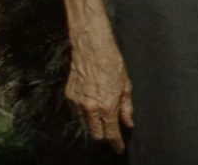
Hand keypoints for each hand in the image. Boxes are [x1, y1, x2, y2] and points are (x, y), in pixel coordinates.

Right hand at [65, 34, 133, 153]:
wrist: (92, 48)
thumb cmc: (112, 63)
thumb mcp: (126, 85)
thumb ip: (127, 108)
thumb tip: (128, 123)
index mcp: (107, 106)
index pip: (111, 133)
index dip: (116, 143)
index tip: (119, 148)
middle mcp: (90, 108)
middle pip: (96, 134)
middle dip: (104, 134)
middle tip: (111, 129)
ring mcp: (77, 103)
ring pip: (84, 124)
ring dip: (93, 123)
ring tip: (101, 112)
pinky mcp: (69, 97)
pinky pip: (75, 113)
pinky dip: (83, 113)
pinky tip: (91, 104)